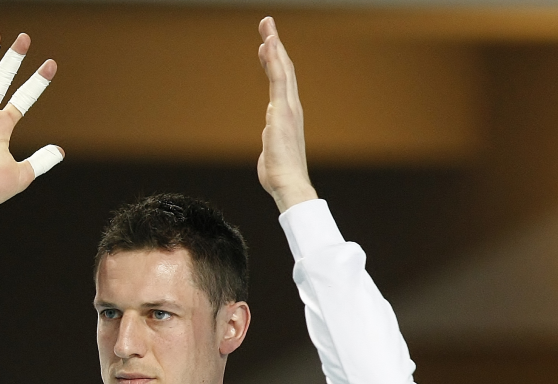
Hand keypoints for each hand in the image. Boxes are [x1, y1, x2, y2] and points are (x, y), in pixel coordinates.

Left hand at [256, 17, 317, 212]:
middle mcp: (291, 108)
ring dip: (274, 46)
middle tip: (267, 25)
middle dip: (275, 46)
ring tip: (267, 27)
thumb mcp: (272, 153)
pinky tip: (269, 44)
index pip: (281, 83)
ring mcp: (288, 108)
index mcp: (287, 116)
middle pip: (283, 69)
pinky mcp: (282, 111)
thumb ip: (271, 142)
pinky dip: (274, 60)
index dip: (274, 63)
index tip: (267, 47)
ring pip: (281, 69)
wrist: (289, 184)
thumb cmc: (280, 174)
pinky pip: (278, 79)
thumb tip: (270, 142)